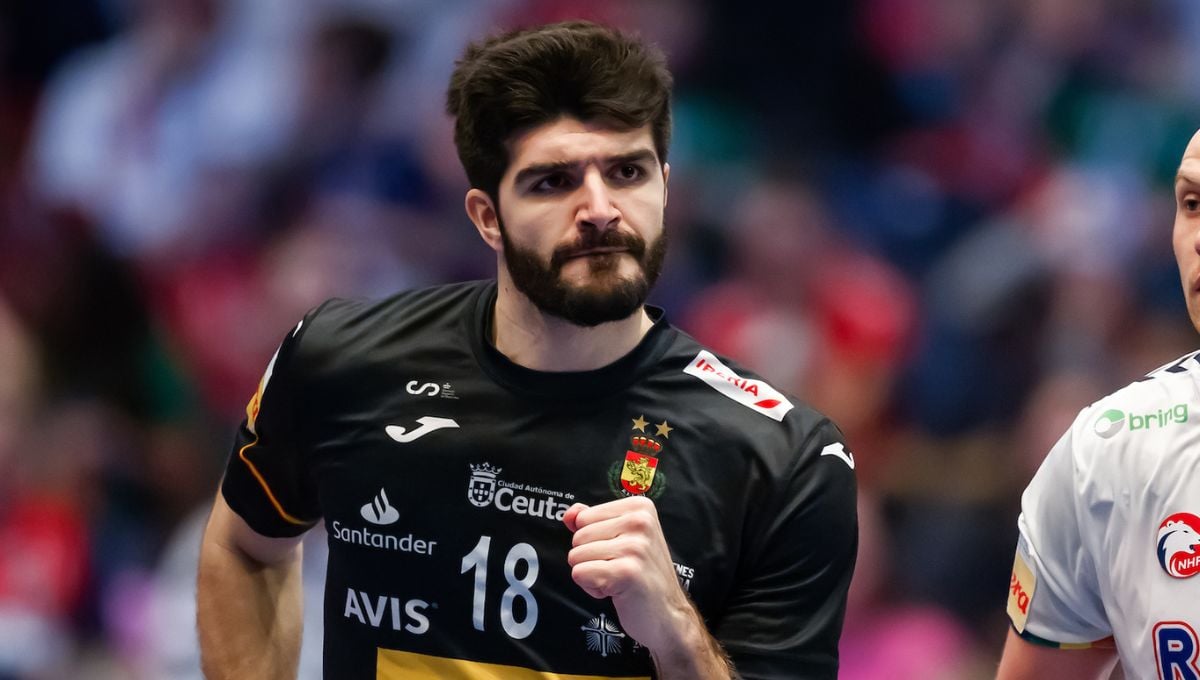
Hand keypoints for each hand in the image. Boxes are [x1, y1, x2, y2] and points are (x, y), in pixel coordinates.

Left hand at [563, 496, 692, 652]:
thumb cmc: (642, 576)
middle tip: (619, 569)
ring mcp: (635, 546)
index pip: (583, 517)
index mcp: (639, 507)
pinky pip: (580, 574)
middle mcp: (640, 522)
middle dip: (590, 558)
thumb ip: (592, 522)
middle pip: (578, 536)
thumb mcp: (620, 539)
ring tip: (618, 580)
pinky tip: (616, 591)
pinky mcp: (627, 571)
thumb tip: (569, 515)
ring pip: (576, 556)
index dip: (593, 540)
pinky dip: (592, 588)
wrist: (668, 615)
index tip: (618, 553)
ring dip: (591, 574)